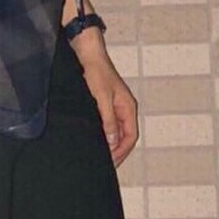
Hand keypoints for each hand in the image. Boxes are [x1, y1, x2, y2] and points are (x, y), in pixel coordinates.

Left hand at [72, 34, 139, 166]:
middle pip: (125, 137)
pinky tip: (94, 139)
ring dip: (110, 143)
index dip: (121, 152)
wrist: (88, 54)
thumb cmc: (95, 72)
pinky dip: (104, 134)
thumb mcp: (101, 98)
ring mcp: (115, 107)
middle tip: (104, 163)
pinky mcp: (105, 104)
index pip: (130, 137)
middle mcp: (124, 109)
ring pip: (116, 132)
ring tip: (99, 155)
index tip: (110, 162)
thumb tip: (112, 141)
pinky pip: (108, 124)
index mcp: (128, 108)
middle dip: (117, 151)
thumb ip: (108, 120)